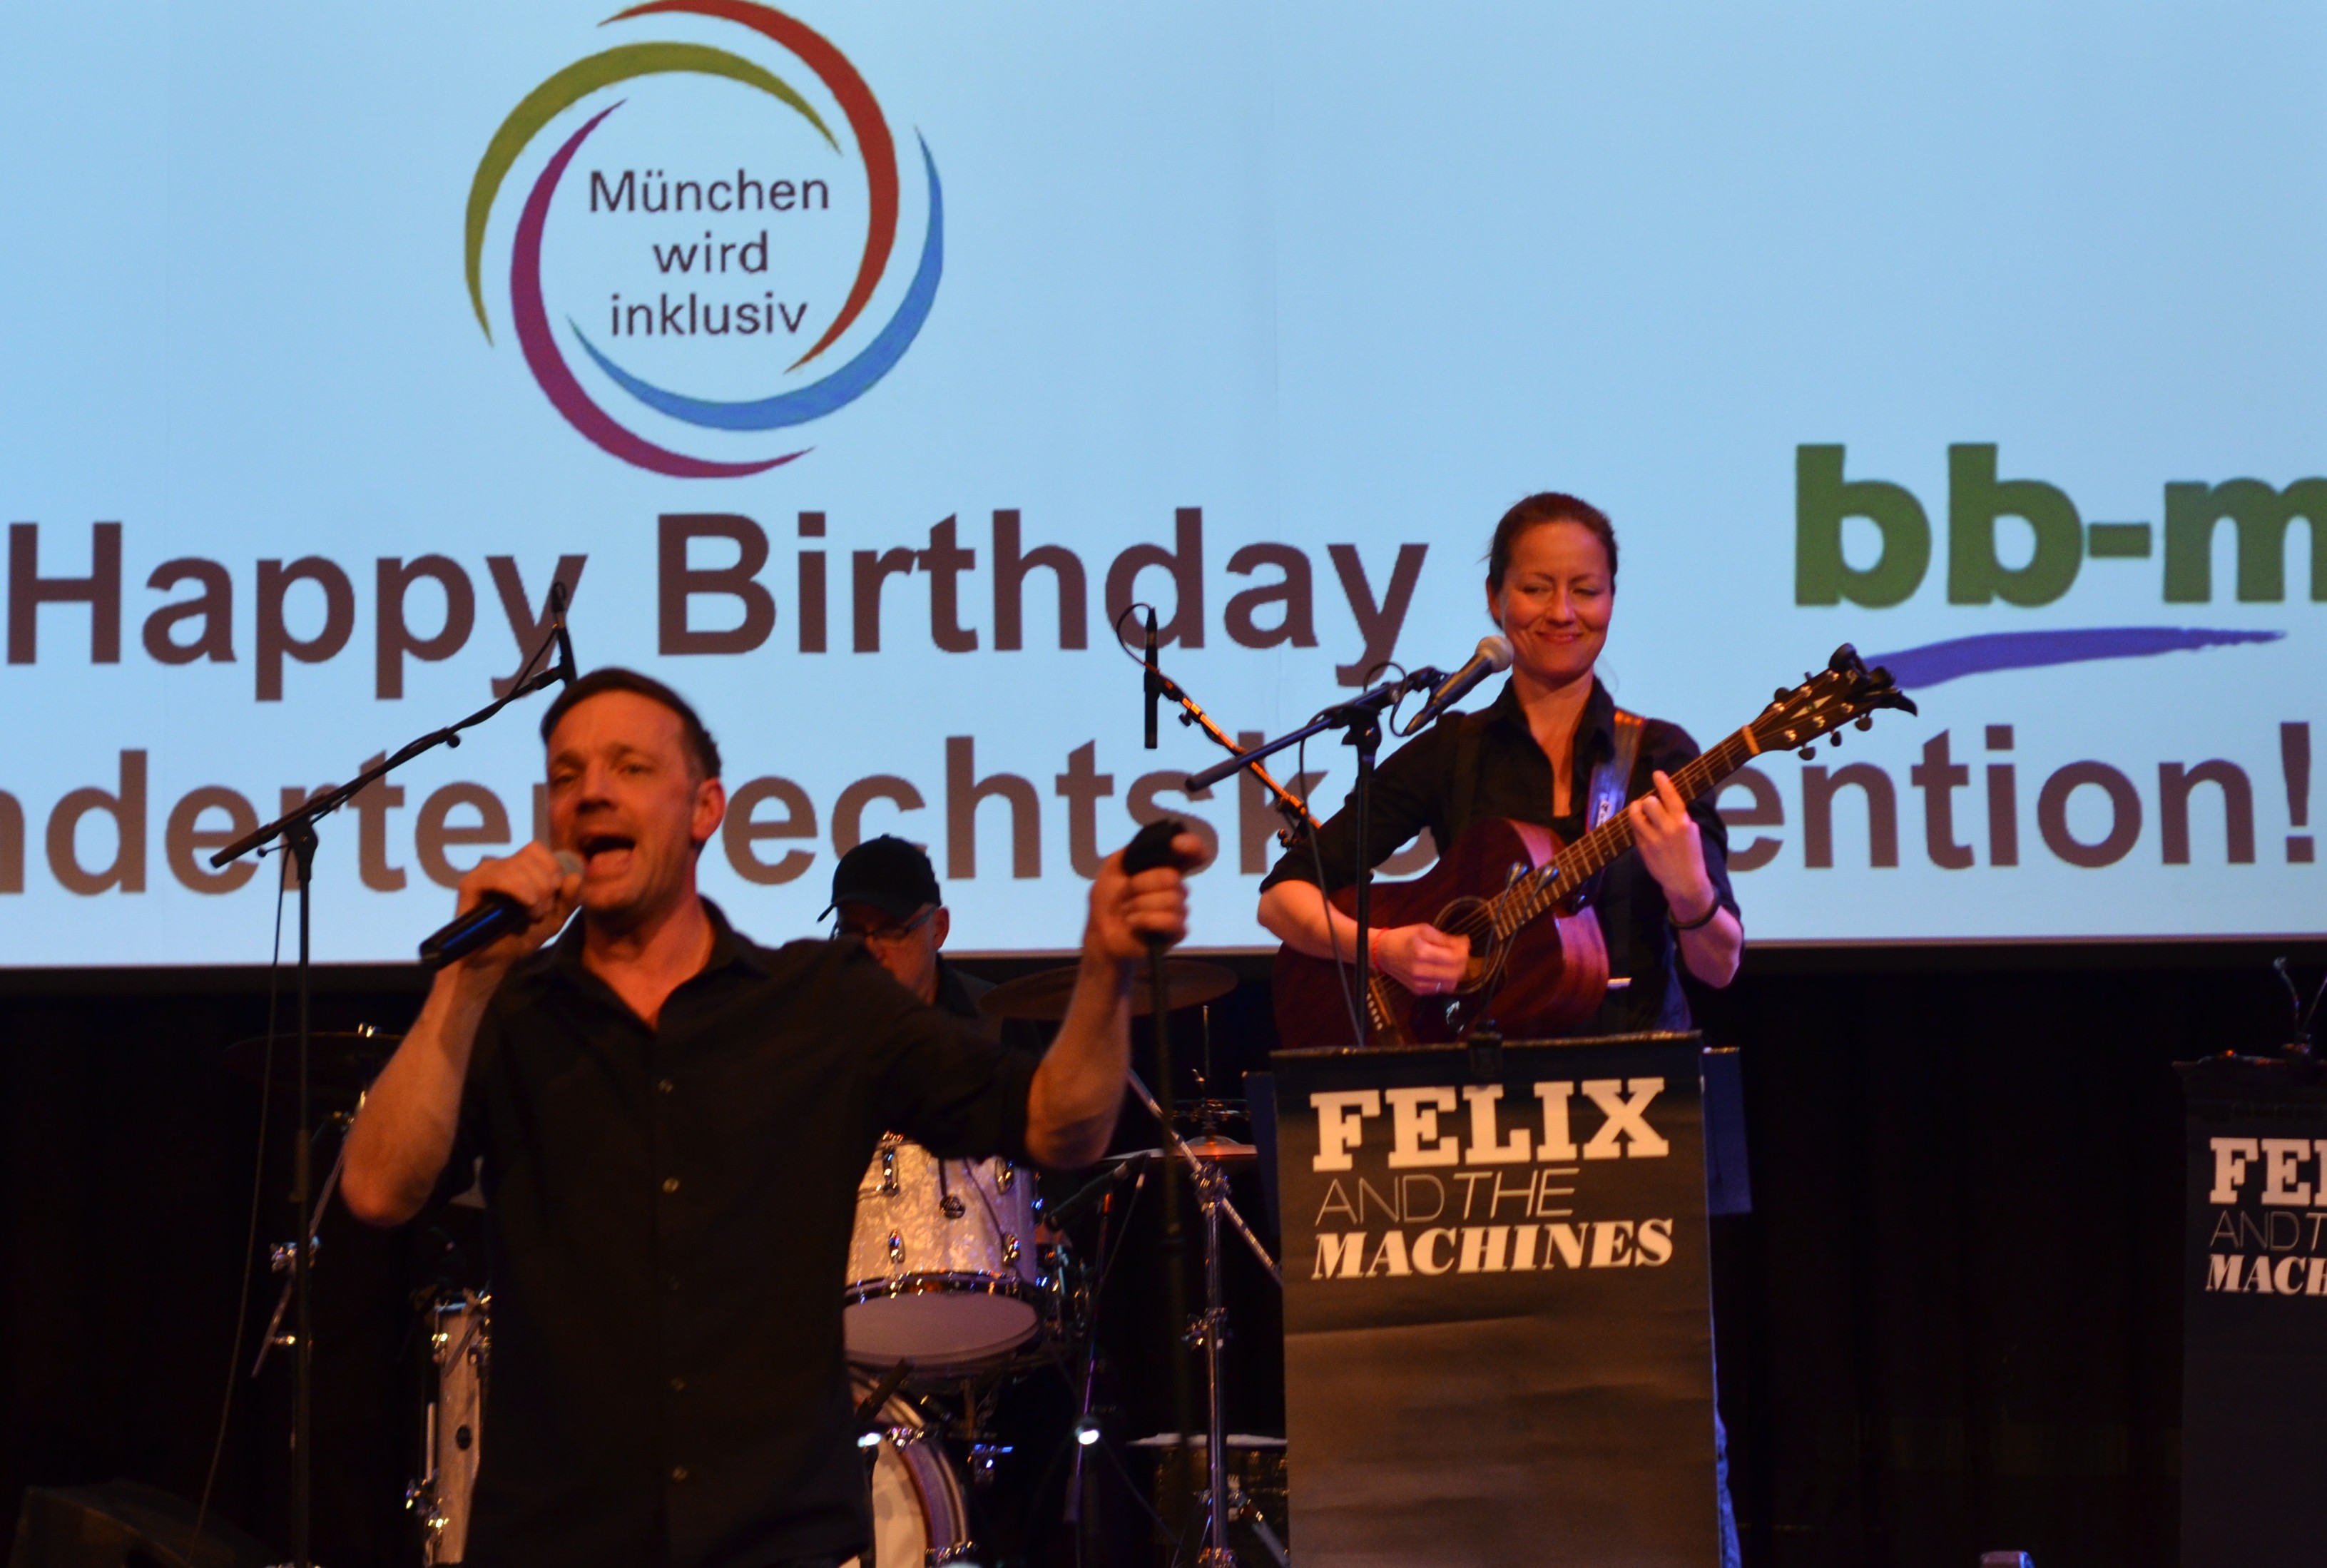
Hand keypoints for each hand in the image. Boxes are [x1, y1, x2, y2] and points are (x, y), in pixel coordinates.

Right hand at [447, 842, 581, 980]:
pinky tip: (527, 906)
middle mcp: (499, 866)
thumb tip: (575, 877)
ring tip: (534, 915)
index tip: (556, 893)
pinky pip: (497, 876)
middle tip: (543, 910)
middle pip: (529, 855)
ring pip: (516, 865)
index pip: (536, 849)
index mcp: (518, 868)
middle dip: (545, 884)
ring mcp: (483, 874)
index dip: (552, 867)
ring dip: (534, 891)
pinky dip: (518, 890)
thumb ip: (570, 900)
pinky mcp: (470, 885)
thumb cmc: (521, 937)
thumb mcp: (555, 919)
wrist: (494, 960)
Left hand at [1085, 832, 1200, 962]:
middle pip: (1172, 877)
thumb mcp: (1112, 868)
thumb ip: (1132, 852)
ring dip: (1139, 904)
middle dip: (1140, 884)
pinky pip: (1170, 920)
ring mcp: (1178, 910)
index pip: (1193, 853)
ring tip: (1126, 911)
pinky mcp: (1177, 932)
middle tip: (1125, 894)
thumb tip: (1157, 845)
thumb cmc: (1108, 901)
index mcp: (1164, 868)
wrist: (1100, 933)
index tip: (1176, 844)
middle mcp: (1176, 888)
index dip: (1193, 845)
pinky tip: (1132, 922)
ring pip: (1170, 899)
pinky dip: (1145, 919)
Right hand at [1376, 923, 1469, 995]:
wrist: (1382, 953)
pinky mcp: (1418, 990)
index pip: (1454, 957)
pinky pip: (1441, 989)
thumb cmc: (1402, 938)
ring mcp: (1418, 983)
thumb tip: (1463, 944)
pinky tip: (1442, 970)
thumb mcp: (1423, 930)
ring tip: (1453, 962)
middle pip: (1455, 972)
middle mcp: (1420, 970)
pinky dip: (1446, 980)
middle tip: (1462, 952)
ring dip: (1457, 973)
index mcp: (1421, 951)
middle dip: (1463, 962)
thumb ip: (1444, 938)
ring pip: (1451, 984)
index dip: (1464, 950)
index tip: (1465, 942)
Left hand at [1627, 769, 1716, 923]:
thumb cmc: (1690, 855)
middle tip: (1648, 804)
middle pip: (1649, 802)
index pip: (1671, 796)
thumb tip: (1667, 801)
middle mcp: (1668, 828)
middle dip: (1647, 800)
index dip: (1663, 782)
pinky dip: (1636, 825)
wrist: (1685, 882)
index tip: (1657, 774)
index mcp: (1683, 822)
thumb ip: (1680, 817)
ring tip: (1639, 812)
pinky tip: (1641, 828)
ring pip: (1636, 814)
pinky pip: (1634, 829)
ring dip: (1636, 810)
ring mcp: (1653, 839)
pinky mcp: (1642, 848)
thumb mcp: (1692, 833)